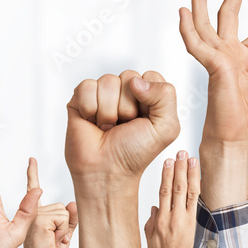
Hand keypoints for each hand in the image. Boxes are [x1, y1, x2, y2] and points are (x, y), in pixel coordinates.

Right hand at [23, 158, 77, 247]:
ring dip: (64, 229)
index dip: (32, 173)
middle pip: (63, 206)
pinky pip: (63, 218)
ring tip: (53, 239)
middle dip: (66, 224)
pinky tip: (52, 239)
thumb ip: (71, 217)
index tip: (31, 159)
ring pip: (65, 212)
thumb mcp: (65, 232)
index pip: (33, 189)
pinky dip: (63, 231)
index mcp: (36, 212)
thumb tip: (72, 203)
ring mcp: (34, 214)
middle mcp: (33, 211)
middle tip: (55, 238)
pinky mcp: (39, 220)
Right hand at [65, 70, 178, 184]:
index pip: (151, 77)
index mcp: (149, 96)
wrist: (106, 171)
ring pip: (108, 81)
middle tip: (124, 126)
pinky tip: (92, 122)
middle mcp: (126, 92)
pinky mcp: (81, 98)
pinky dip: (90, 108)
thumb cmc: (136, 152)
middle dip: (128, 106)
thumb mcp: (166, 127)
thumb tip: (136, 81)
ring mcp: (103, 94)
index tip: (145, 119)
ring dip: (109, 111)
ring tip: (108, 126)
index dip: (148, 98)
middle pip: (129, 77)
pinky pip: (86, 87)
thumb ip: (165, 96)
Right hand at [145, 151, 200, 247]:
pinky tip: (198, 175)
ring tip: (191, 158)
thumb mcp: (149, 239)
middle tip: (180, 153)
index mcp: (159, 220)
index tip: (167, 161)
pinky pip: (196, 201)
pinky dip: (197, 186)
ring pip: (188, 192)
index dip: (166, 175)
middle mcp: (173, 218)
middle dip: (178, 168)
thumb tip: (154, 207)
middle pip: (176, 188)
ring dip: (190, 173)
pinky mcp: (194, 222)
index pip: (163, 192)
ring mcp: (185, 220)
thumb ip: (150, 221)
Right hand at [179, 0, 247, 148]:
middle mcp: (227, 54)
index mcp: (242, 58)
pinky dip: (188, 29)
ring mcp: (216, 58)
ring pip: (207, 23)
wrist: (235, 137)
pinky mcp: (212, 66)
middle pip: (229, 15)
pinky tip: (183, 12)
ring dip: (202, 1)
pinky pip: (198, 45)